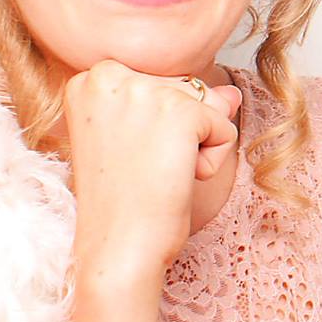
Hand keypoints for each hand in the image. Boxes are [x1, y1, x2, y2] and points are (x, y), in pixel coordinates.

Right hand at [62, 60, 240, 281]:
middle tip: (139, 168)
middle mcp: (110, 74)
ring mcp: (145, 90)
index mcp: (90, 80)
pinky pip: (225, 127)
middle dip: (177, 133)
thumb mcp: (147, 139)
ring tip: (155, 173)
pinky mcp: (181, 111)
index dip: (153, 127)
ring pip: (206, 106)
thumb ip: (187, 102)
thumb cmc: (123, 200)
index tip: (123, 157)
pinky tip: (175, 179)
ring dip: (195, 146)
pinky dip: (212, 160)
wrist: (117, 248)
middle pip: (183, 89)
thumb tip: (232, 93)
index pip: (157, 82)